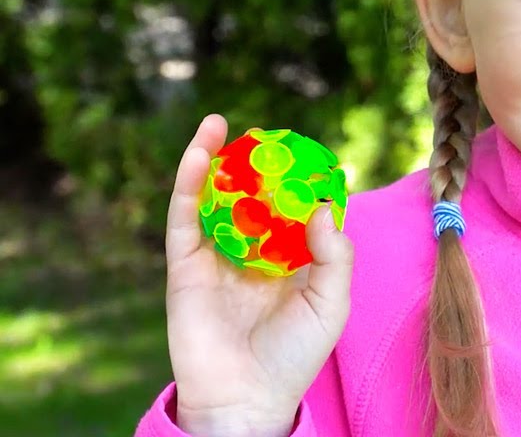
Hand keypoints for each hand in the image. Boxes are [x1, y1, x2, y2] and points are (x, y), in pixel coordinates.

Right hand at [163, 115, 353, 436]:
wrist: (246, 398)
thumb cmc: (294, 355)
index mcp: (291, 259)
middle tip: (263, 131)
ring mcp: (217, 257)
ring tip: (220, 123)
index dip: (297, 179)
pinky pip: (184, 218)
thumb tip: (323, 207)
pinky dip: (189, 184)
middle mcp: (252, 253)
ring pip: (213, 199)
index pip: (292, 209)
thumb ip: (335, 255)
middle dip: (254, 163)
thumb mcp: (332, 303)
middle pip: (250, 197)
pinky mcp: (185, 267)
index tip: (307, 150)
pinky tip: (199, 153)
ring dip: (213, 160)